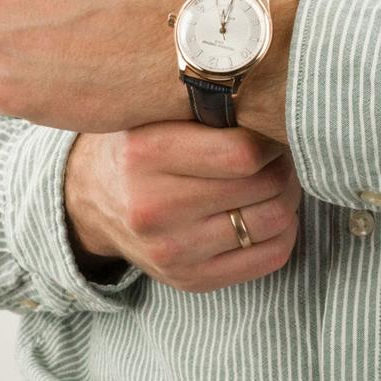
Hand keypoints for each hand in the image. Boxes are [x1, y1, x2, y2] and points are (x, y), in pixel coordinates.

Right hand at [65, 123, 302, 293]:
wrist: (91, 198)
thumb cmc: (140, 141)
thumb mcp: (156, 110)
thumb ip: (205, 103)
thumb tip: (276, 100)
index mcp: (147, 154)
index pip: (242, 152)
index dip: (272, 136)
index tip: (273, 125)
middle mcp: (155, 208)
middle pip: (263, 187)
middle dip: (285, 163)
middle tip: (283, 149)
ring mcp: (172, 252)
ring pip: (272, 223)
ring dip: (289, 196)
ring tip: (279, 176)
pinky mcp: (189, 280)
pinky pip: (267, 259)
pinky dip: (285, 231)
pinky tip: (272, 209)